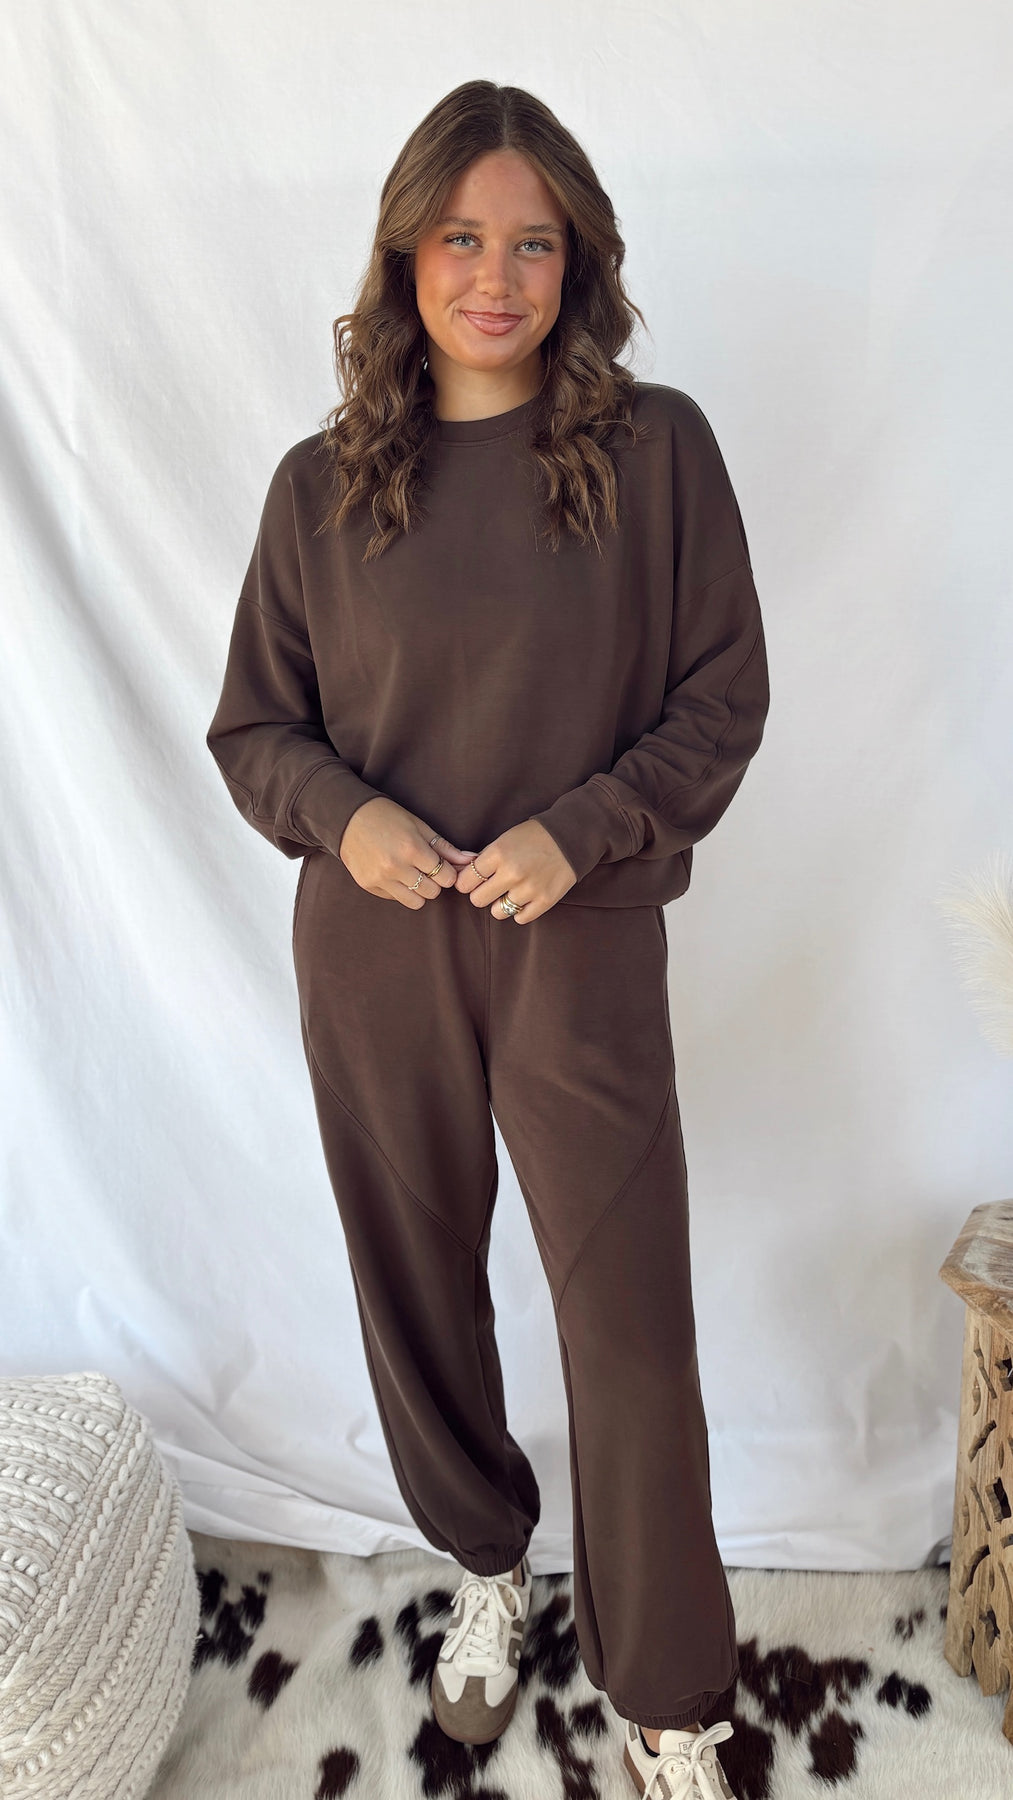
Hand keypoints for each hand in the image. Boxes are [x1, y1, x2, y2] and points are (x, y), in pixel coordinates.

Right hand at [338, 797, 475, 907]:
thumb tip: (470, 861)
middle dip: (434, 882)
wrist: (348, 817)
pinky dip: (400, 890)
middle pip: (433, 892)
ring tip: (412, 874)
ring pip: (416, 902)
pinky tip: (394, 873)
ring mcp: (380, 879)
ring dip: (419, 891)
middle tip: (426, 868)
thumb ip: (445, 848)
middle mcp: (396, 867)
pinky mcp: (368, 885)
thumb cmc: (388, 817)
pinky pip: (396, 898)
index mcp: (412, 849)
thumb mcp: (419, 826)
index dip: (447, 872)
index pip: (445, 877)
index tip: (441, 865)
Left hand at [453, 820, 576, 922]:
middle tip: (491, 887)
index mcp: (498, 853)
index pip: (465, 881)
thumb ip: (484, 858)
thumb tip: (460, 875)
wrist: (571, 837)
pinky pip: (520, 918)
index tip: (472, 881)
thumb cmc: (534, 837)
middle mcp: (512, 872)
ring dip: (501, 903)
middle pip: (478, 900)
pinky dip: (520, 910)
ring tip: (511, 891)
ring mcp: (529, 889)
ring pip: (498, 912)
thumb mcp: (505, 839)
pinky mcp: (545, 901)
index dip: (466, 882)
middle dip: (482, 894)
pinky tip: (525, 897)